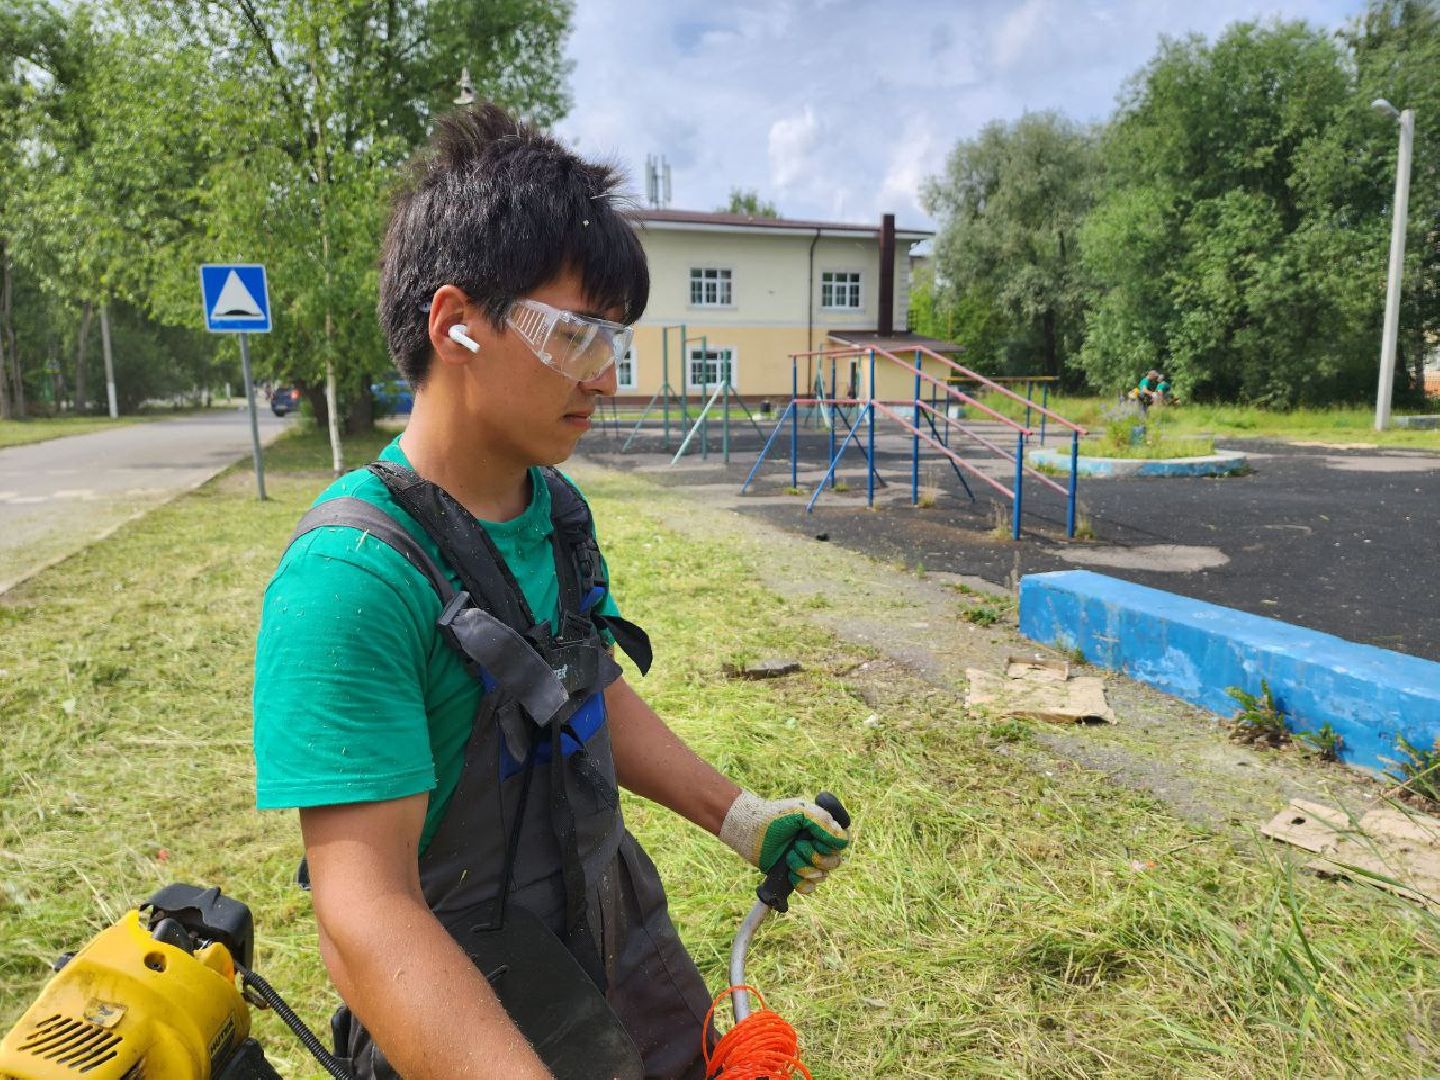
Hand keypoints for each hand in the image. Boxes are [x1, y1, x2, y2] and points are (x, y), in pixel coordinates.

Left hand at [719, 791, 848, 894]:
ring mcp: (807, 861)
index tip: (813, 838)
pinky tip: (790, 874)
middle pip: (834, 862)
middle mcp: (818, 845)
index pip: (842, 843)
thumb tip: (841, 840)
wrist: (749, 830)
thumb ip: (823, 821)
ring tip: (788, 857)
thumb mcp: (801, 811)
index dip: (830, 844)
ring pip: (822, 876)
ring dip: (804, 868)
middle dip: (815, 858)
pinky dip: (801, 883)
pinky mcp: (794, 875)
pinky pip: (810, 888)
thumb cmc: (774, 816)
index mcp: (823, 828)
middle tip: (796, 846)